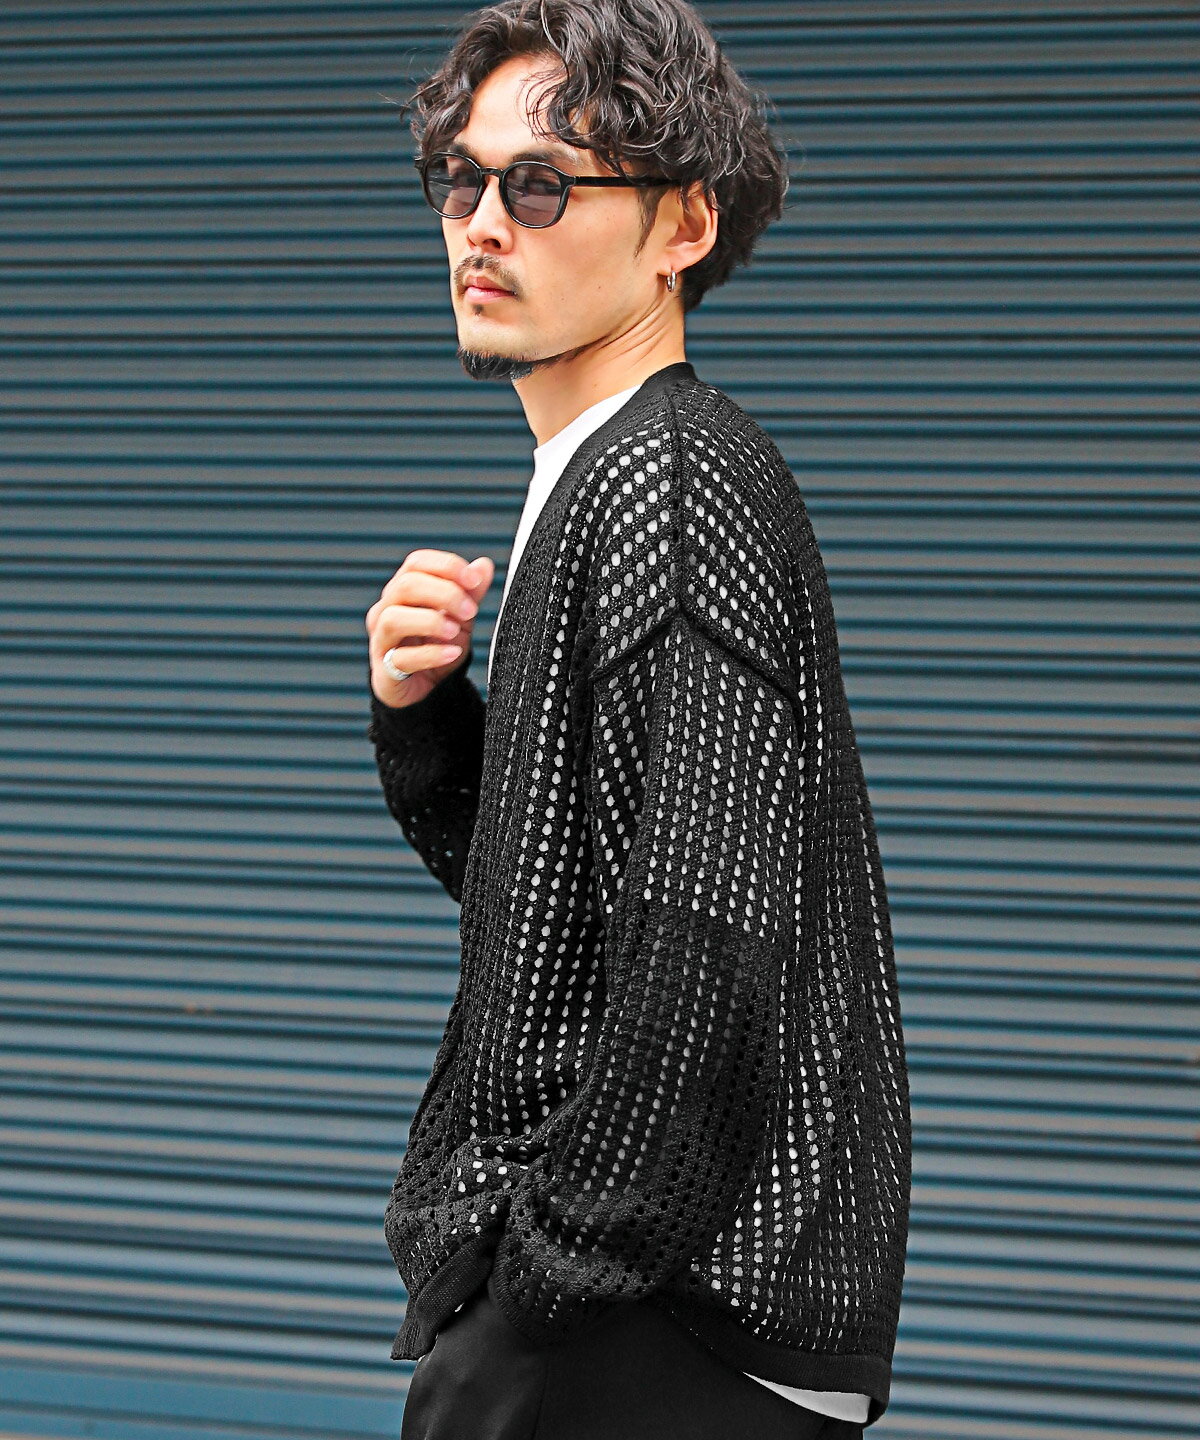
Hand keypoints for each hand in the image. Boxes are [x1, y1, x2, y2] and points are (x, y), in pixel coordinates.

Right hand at [366, 549, 494, 707]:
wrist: (428, 688)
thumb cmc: (438, 646)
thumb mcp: (461, 617)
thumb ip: (470, 592)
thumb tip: (484, 565)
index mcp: (403, 591)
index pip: (416, 563)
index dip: (446, 566)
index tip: (474, 580)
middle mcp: (386, 610)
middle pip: (406, 586)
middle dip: (444, 594)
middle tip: (470, 610)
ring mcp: (382, 639)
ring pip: (393, 618)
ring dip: (431, 621)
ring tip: (455, 630)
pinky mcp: (385, 670)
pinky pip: (402, 658)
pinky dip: (431, 654)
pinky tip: (452, 652)